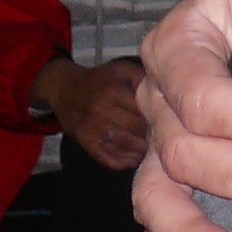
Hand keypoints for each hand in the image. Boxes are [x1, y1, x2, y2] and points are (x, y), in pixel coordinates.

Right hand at [37, 56, 153, 168]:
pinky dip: (124, 162)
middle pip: (135, 129)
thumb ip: (141, 77)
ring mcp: (92, 129)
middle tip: (163, 137)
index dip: (157, 117)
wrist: (64, 89)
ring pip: (123, 146)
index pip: (142, 110)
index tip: (167, 120)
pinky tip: (134, 159)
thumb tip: (162, 90)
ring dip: (140, 150)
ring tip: (152, 149)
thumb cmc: (98, 80)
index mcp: (112, 91)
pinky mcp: (85, 143)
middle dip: (150, 134)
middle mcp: (101, 111)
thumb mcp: (119, 70)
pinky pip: (108, 158)